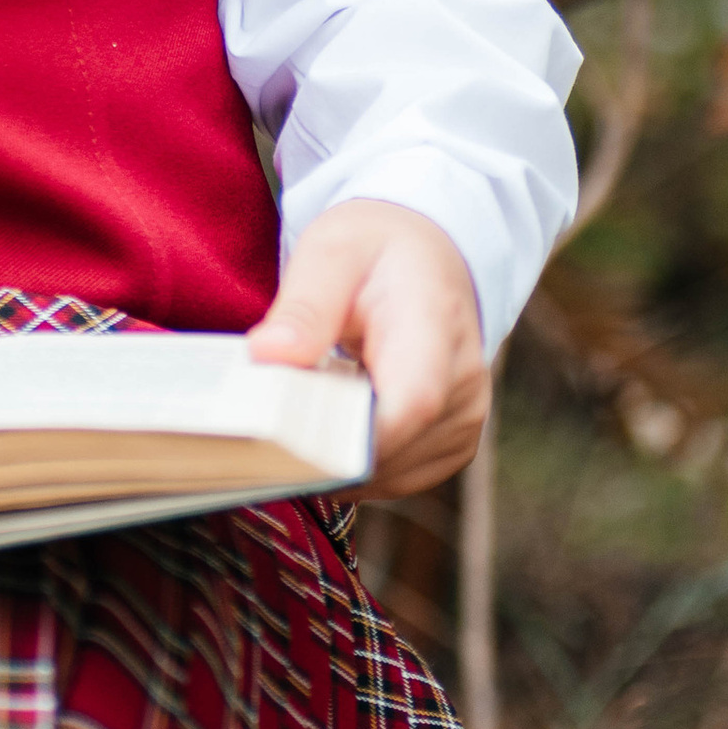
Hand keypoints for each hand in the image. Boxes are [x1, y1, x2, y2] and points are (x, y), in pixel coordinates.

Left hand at [246, 198, 489, 499]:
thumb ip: (303, 305)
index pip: (412, 402)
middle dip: (322, 450)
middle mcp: (464, 381)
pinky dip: (353, 465)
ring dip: (334, 460)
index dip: (351, 437)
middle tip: (264, 431)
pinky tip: (327, 429)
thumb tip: (266, 355)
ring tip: (298, 418)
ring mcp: (463, 419)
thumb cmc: (376, 250)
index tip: (286, 440)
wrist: (427, 257)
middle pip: (393, 448)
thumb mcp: (332, 252)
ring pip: (389, 473)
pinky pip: (394, 478)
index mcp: (436, 323)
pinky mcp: (451, 445)